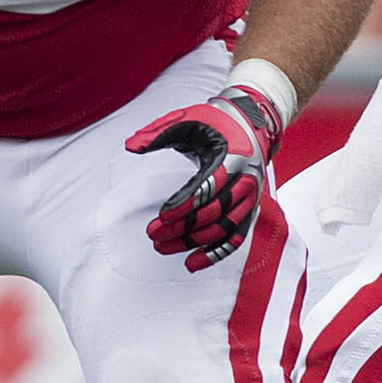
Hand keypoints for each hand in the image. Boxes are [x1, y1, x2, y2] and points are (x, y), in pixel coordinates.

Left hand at [126, 83, 285, 270]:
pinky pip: (235, 238)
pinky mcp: (249, 209)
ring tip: (163, 248)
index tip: (162, 216)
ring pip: (224, 228)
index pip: (211, 185)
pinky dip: (215, 254)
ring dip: (193, 242)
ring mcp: (251, 197)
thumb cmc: (214, 122)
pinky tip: (191, 264)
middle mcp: (247, 178)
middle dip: (183, 227)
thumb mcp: (186, 118)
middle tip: (153, 235)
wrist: (251, 123)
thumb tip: (130, 146)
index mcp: (232, 155)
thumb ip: (157, 132)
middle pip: (216, 211)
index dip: (186, 203)